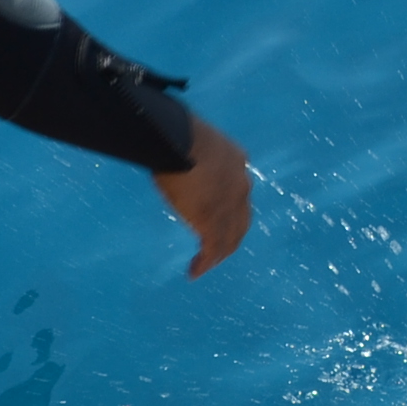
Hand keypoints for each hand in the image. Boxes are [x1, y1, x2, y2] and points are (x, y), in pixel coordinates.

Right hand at [153, 119, 251, 276]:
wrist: (178, 141)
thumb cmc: (175, 133)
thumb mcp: (189, 140)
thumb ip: (188, 150)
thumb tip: (165, 144)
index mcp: (237, 160)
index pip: (238, 190)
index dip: (230, 207)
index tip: (216, 215)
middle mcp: (241, 185)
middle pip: (241, 219)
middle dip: (230, 235)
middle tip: (216, 248)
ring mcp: (230, 207)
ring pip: (230, 238)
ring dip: (218, 254)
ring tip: (206, 265)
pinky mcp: (214, 223)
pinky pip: (212, 249)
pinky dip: (204, 263)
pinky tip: (194, 272)